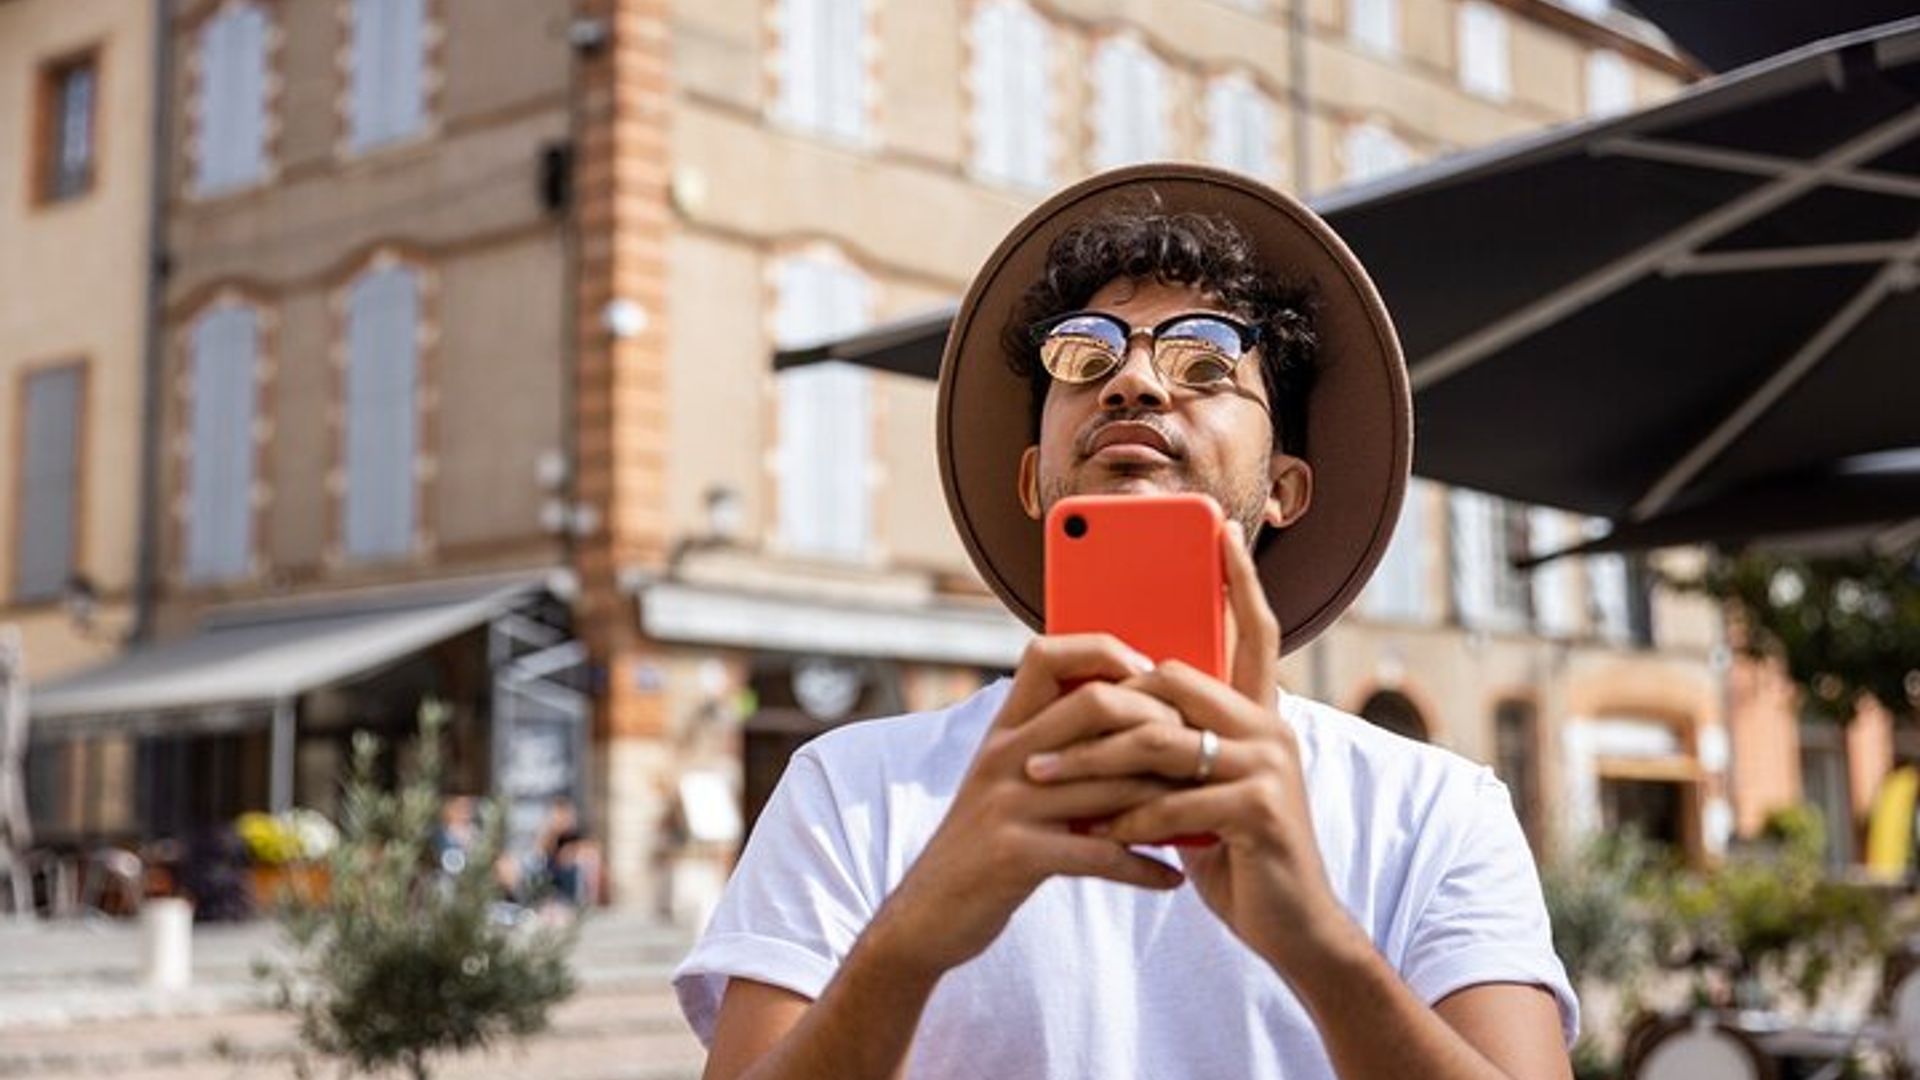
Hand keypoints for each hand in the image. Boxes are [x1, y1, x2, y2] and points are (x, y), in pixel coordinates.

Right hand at [871, 635, 1190, 978]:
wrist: (927, 913)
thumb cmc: (986, 844)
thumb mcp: (1007, 781)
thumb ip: (1053, 748)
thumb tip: (1133, 723)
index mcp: (1004, 730)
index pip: (1047, 655)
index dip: (1103, 651)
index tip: (1149, 675)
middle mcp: (1003, 755)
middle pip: (1091, 705)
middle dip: (1156, 722)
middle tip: (1196, 750)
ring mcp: (1007, 803)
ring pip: (1108, 783)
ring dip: (1167, 801)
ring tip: (1208, 814)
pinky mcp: (1015, 855)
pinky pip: (1098, 853)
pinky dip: (1142, 867)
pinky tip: (1171, 880)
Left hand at [1020, 522, 1349, 972]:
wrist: (1292, 927)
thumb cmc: (1235, 853)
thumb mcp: (1201, 789)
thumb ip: (1175, 743)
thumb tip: (1114, 701)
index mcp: (1260, 715)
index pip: (1253, 633)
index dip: (1239, 580)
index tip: (1220, 528)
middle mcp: (1272, 729)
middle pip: (1176, 681)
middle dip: (1103, 706)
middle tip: (1043, 729)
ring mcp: (1271, 769)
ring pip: (1162, 742)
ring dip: (1093, 766)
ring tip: (1043, 782)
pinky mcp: (1261, 814)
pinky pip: (1174, 802)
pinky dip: (1129, 820)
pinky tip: (1098, 837)